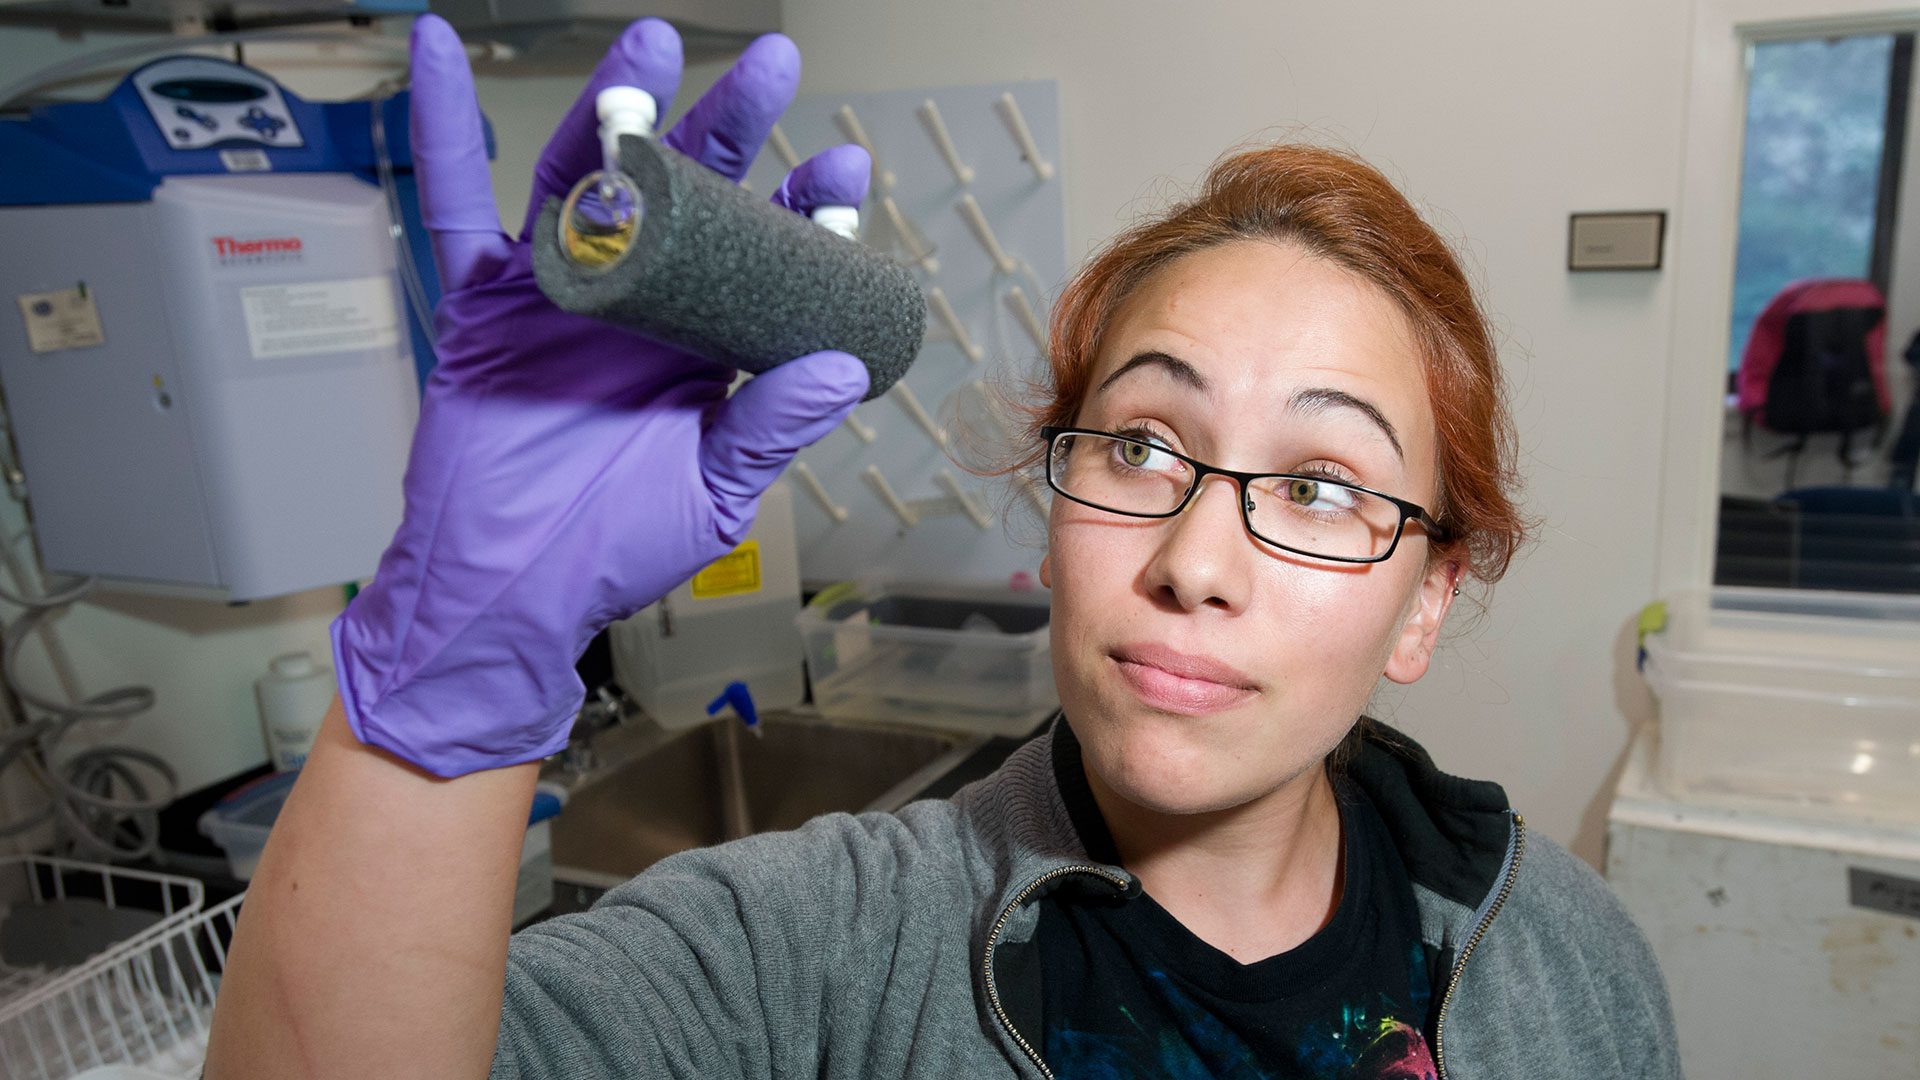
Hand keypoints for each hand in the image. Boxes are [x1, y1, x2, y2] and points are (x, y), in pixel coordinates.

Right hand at [330, 15, 870, 777]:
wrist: (510, 592)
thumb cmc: (614, 550)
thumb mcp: (715, 493)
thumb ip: (771, 427)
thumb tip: (838, 365)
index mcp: (703, 339)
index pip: (762, 254)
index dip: (802, 211)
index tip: (841, 174)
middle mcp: (639, 299)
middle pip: (687, 189)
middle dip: (729, 124)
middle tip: (770, 66)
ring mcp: (560, 291)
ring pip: (590, 175)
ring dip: (616, 101)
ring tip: (652, 38)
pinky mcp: (484, 300)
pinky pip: (454, 201)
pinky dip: (442, 125)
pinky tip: (441, 53)